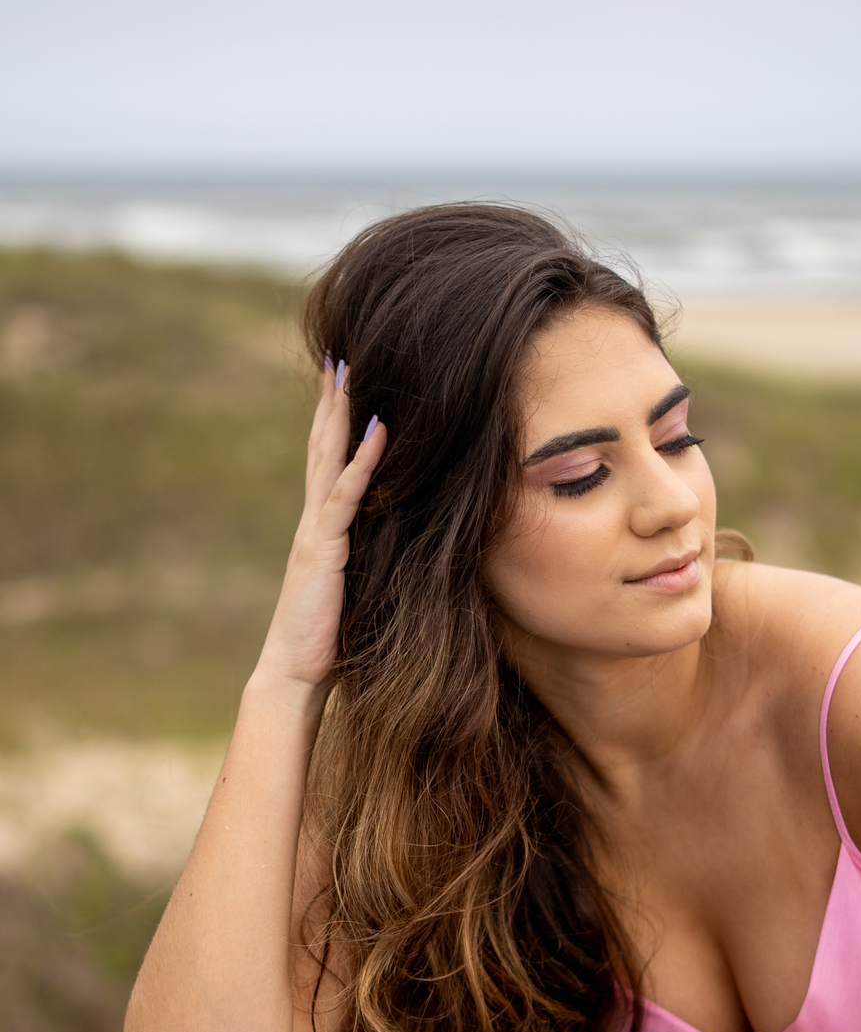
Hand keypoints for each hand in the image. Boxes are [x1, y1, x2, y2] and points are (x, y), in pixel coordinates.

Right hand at [256, 361, 386, 690]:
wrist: (295, 672)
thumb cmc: (326, 639)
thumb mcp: (352, 589)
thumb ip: (362, 561)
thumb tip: (393, 545)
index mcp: (322, 530)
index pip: (327, 465)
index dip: (334, 424)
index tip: (343, 385)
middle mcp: (315, 522)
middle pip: (322, 449)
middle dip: (331, 403)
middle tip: (339, 358)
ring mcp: (317, 531)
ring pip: (328, 460)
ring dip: (340, 415)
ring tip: (348, 373)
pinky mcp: (325, 548)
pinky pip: (347, 496)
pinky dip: (362, 461)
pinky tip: (376, 429)